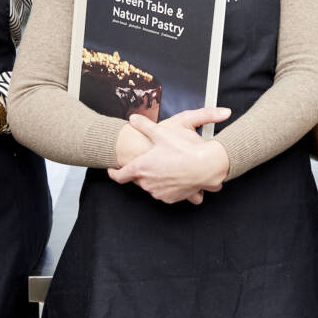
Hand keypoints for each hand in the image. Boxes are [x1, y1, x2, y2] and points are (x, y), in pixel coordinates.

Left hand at [108, 107, 231, 204]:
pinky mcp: (170, 198)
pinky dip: (166, 185)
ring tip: (167, 165)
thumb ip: (144, 126)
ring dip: (155, 178)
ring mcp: (158, 192)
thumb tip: (133, 118)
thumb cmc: (184, 151)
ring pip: (151, 185)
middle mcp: (147, 183)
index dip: (114, 173)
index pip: (119, 176)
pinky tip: (175, 174)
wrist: (205, 166)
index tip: (112, 170)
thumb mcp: (161, 133)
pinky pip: (164, 192)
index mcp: (141, 168)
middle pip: (138, 178)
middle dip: (142, 170)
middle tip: (152, 159)